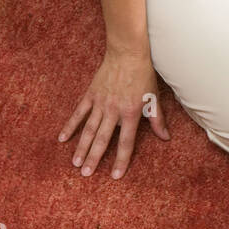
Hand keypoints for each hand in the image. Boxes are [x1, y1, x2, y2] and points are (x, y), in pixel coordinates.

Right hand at [58, 49, 167, 179]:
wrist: (127, 52)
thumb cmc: (143, 75)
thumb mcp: (153, 98)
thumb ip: (157, 120)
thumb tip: (165, 138)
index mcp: (131, 113)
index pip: (125, 142)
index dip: (121, 160)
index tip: (115, 176)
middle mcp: (113, 110)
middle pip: (102, 139)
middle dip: (94, 158)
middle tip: (86, 174)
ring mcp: (100, 102)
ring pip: (88, 129)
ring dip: (81, 147)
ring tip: (75, 163)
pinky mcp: (90, 94)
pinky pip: (78, 112)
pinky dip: (70, 125)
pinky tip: (62, 138)